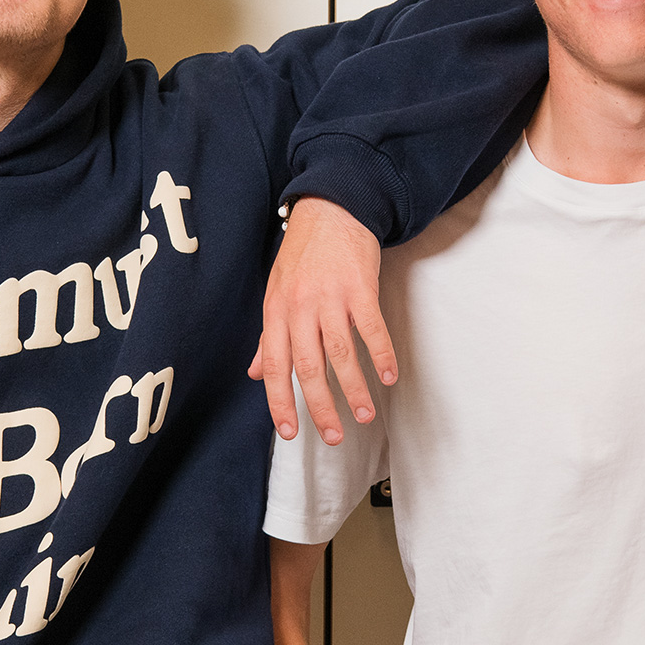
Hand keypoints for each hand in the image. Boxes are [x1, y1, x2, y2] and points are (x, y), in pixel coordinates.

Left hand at [249, 197, 395, 442]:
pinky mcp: (360, 287)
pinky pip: (372, 328)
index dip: (280, 402)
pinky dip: (382, 354)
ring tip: (364, 415)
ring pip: (342, 354)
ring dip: (354, 389)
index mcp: (276, 312)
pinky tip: (389, 376)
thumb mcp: (275, 293)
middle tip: (333, 436)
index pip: (274, 366)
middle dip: (321, 407)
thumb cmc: (302, 254)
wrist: (331, 209)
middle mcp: (301, 307)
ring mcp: (331, 297)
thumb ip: (268, 336)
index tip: (290, 432)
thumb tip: (255, 374)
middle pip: (309, 368)